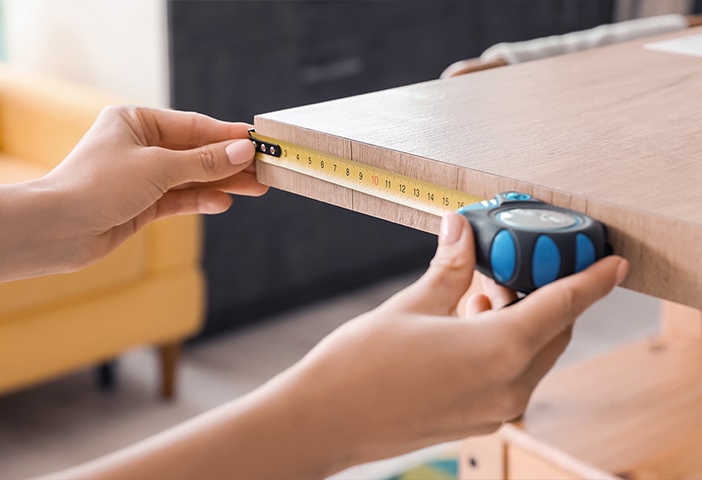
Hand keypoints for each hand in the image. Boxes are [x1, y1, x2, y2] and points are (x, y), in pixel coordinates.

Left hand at [39, 106, 266, 269]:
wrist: (57, 229)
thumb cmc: (97, 185)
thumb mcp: (158, 167)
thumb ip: (204, 161)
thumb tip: (244, 150)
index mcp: (136, 121)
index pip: (193, 125)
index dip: (227, 135)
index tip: (259, 141)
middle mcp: (139, 146)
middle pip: (195, 153)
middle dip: (230, 162)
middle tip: (264, 170)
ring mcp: (141, 177)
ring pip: (191, 177)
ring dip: (222, 183)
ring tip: (256, 188)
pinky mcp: (141, 204)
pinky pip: (179, 198)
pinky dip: (200, 200)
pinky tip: (223, 202)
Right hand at [278, 212, 627, 472]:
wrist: (325, 421)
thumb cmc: (359, 367)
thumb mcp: (410, 305)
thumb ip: (449, 268)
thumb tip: (462, 231)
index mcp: (497, 352)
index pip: (563, 305)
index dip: (592, 280)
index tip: (613, 264)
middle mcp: (507, 387)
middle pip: (551, 329)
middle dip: (542, 291)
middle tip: (515, 262)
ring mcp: (494, 410)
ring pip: (531, 352)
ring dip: (518, 317)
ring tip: (480, 289)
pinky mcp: (478, 420)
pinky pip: (510, 374)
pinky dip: (503, 343)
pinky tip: (469, 321)